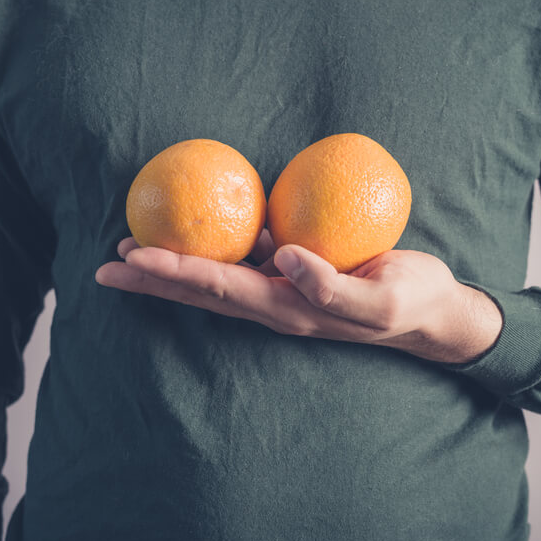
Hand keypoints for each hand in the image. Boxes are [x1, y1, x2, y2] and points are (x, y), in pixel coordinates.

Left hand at [95, 231, 502, 363]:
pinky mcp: (294, 273)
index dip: (174, 271)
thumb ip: (334, 285)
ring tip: (132, 250)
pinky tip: (196, 229)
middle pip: (201, 289)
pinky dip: (213, 247)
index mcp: (288, 309)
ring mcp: (281, 290)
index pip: (219, 288)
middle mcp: (274, 303)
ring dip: (172, 265)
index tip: (134, 257)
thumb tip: (286, 259)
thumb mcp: (382, 299)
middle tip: (107, 264)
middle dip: (154, 277)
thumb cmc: (411, 301)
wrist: (433, 311)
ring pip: (215, 276)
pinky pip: (246, 258)